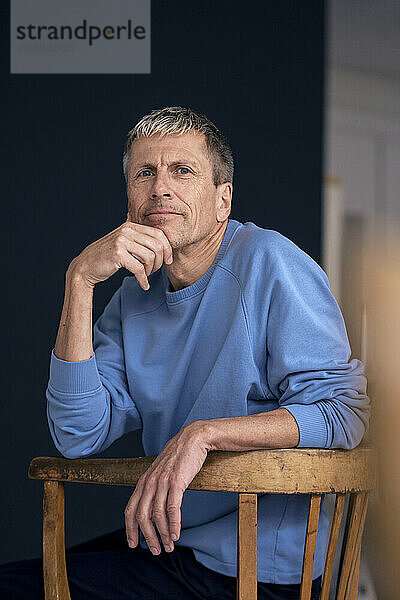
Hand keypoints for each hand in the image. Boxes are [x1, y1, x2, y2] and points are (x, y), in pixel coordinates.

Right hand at [68, 215, 172, 290]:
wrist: (86, 266)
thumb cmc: (107, 257)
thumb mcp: (123, 242)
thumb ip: (138, 237)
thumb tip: (160, 239)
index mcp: (130, 226)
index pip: (158, 234)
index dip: (167, 248)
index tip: (168, 260)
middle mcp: (126, 231)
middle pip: (157, 246)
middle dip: (160, 261)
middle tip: (155, 271)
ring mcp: (121, 241)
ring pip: (149, 257)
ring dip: (151, 270)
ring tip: (146, 276)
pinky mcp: (118, 255)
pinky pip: (139, 269)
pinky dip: (143, 279)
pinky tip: (143, 285)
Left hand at [124, 422, 208, 554]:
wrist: (193, 439)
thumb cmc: (179, 457)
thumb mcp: (161, 472)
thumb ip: (154, 488)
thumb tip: (154, 509)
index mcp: (144, 481)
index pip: (130, 509)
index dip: (130, 529)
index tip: (134, 544)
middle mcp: (150, 482)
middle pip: (142, 516)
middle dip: (148, 537)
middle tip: (155, 550)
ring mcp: (163, 482)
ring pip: (157, 515)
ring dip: (162, 534)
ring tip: (169, 546)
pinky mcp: (177, 481)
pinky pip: (173, 508)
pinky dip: (174, 524)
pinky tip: (176, 534)